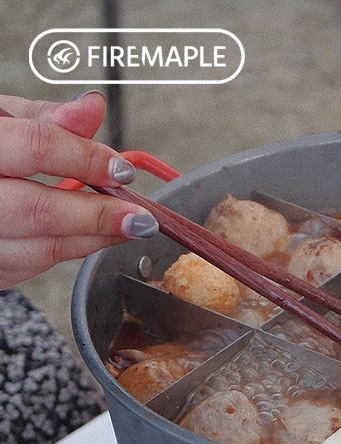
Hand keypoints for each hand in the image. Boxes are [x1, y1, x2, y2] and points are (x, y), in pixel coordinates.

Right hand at [0, 91, 158, 288]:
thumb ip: (44, 118)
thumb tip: (92, 107)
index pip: (36, 146)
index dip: (87, 159)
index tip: (123, 170)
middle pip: (39, 209)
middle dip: (98, 215)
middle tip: (139, 217)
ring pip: (39, 247)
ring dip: (92, 240)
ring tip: (125, 229)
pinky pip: (29, 266)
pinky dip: (66, 252)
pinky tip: (91, 239)